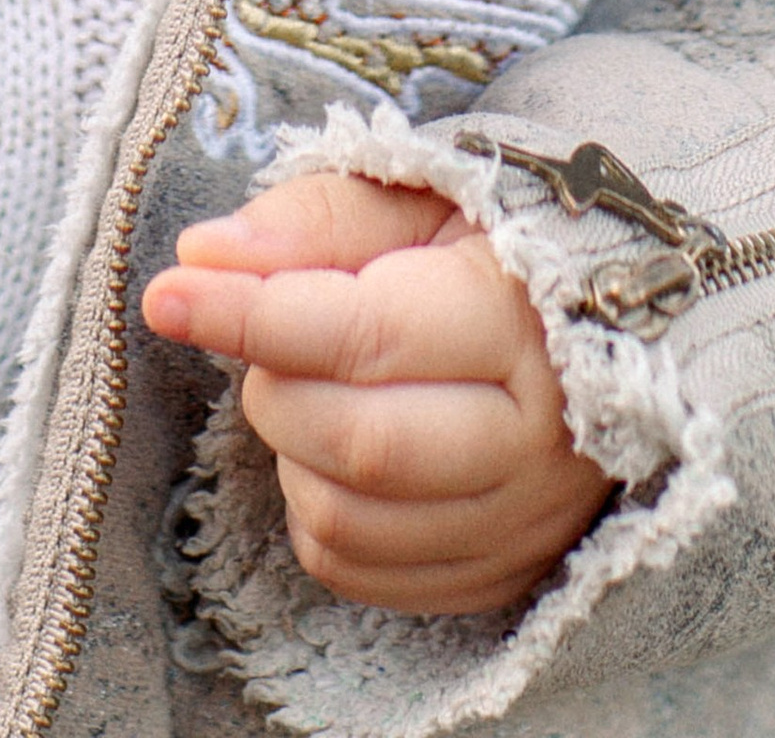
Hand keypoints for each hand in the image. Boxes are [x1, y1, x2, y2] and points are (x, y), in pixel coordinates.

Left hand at [142, 170, 613, 617]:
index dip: (252, 314)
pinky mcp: (499, 575)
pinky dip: (316, 510)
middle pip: (356, 442)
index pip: (364, 334)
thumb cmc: (497, 247)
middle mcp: (538, 438)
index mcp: (524, 320)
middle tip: (274, 335)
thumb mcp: (420, 197)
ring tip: (318, 384)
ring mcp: (523, 521)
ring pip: (347, 519)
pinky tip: (337, 449)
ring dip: (293, 449)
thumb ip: (315, 219)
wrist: (606, 329)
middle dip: (276, 384)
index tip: (168, 294)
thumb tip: (202, 256)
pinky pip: (358, 571)